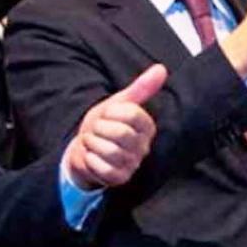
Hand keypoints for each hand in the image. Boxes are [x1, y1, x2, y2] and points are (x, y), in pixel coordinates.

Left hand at [64, 64, 165, 190]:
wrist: (85, 148)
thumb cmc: (104, 125)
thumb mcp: (119, 103)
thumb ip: (141, 88)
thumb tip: (162, 68)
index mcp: (147, 127)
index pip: (131, 114)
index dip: (111, 112)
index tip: (107, 115)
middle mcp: (143, 146)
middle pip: (120, 133)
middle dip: (99, 129)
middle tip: (97, 131)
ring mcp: (132, 163)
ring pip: (109, 151)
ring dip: (92, 145)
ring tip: (94, 144)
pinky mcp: (119, 178)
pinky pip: (102, 168)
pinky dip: (90, 161)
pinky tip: (92, 157)